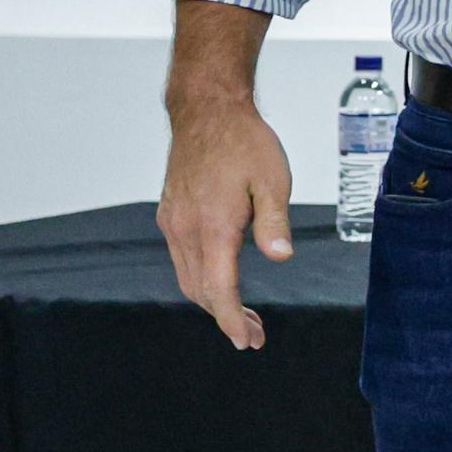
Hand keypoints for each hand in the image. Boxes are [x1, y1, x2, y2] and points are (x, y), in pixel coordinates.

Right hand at [158, 93, 293, 351]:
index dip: (232, 320)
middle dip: (226, 317)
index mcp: (211, 226)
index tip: (247, 340)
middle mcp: (184, 229)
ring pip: (188, 277)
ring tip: (242, 315)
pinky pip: (182, 258)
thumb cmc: (245, 142)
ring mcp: (173, 221)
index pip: (219, 288)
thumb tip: (281, 257)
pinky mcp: (170, 214)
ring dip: (213, 300)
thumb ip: (275, 221)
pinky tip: (223, 281)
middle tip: (255, 335)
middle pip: (201, 290)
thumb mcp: (272, 179)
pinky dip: (202, 279)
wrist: (206, 111)